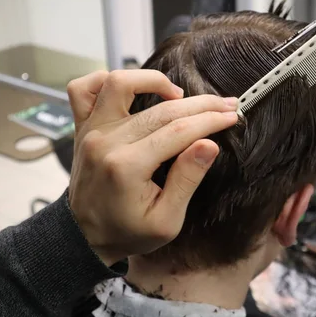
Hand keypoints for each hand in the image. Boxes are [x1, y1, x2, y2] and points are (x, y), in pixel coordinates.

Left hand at [66, 69, 238, 265]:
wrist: (85, 236)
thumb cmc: (128, 231)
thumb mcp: (167, 221)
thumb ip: (187, 180)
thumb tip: (209, 144)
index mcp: (127, 168)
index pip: (179, 131)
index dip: (210, 121)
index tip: (232, 116)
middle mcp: (106, 142)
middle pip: (162, 109)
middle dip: (200, 104)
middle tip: (226, 104)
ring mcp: (91, 131)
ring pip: (120, 84)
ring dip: (154, 81)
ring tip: (179, 95)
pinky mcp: (83, 127)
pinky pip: (84, 88)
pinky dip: (106, 79)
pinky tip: (134, 88)